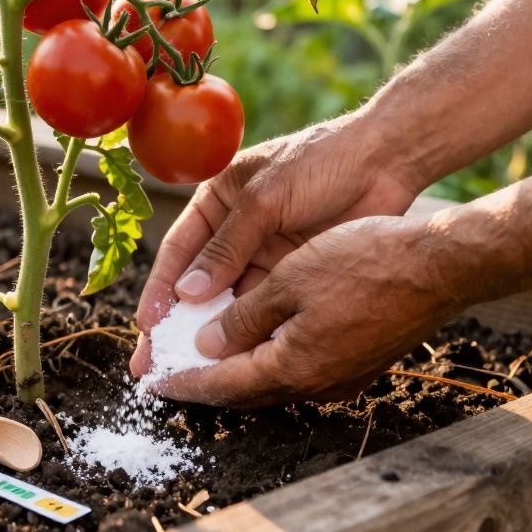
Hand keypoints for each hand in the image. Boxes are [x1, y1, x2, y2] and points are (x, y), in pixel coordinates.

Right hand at [130, 113, 421, 376]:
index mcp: (216, 201)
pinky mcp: (292, 272)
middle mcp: (233, 231)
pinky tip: (236, 359)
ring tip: (191, 370)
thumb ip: (228, 247)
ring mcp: (263, 254)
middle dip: (176, 323)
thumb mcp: (265, 199)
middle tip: (155, 363)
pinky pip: (263, 306)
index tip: (147, 327)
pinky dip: (249, 331)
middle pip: (197, 283)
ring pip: (229, 301)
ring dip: (211, 333)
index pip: (177, 251)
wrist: (384, 161)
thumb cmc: (319, 162)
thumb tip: (187, 293)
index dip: (160, 289)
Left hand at [151, 215, 464, 406]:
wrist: (441, 265)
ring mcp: (342, 376)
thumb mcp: (289, 280)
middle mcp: (316, 383)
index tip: (150, 383)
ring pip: (274, 378)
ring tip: (203, 352)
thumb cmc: (365, 262)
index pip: (221, 384)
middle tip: (167, 371)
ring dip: (237, 367)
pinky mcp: (360, 360)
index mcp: (292, 367)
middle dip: (204, 380)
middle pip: (245, 389)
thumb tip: (208, 346)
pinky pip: (302, 366)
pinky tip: (258, 335)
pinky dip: (270, 355)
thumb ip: (243, 318)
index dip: (182, 382)